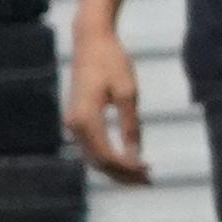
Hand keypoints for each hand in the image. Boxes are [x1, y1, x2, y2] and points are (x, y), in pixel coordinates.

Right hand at [69, 17, 152, 184]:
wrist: (90, 41)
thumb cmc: (112, 62)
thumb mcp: (127, 92)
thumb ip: (131, 124)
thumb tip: (136, 155)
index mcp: (85, 118)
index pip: (106, 155)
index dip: (128, 168)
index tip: (149, 171)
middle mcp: (74, 125)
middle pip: (98, 162)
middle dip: (123, 174)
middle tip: (150, 180)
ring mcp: (72, 124)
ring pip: (93, 158)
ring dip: (116, 169)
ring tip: (142, 175)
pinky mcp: (76, 121)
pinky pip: (91, 148)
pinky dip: (109, 158)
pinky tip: (128, 161)